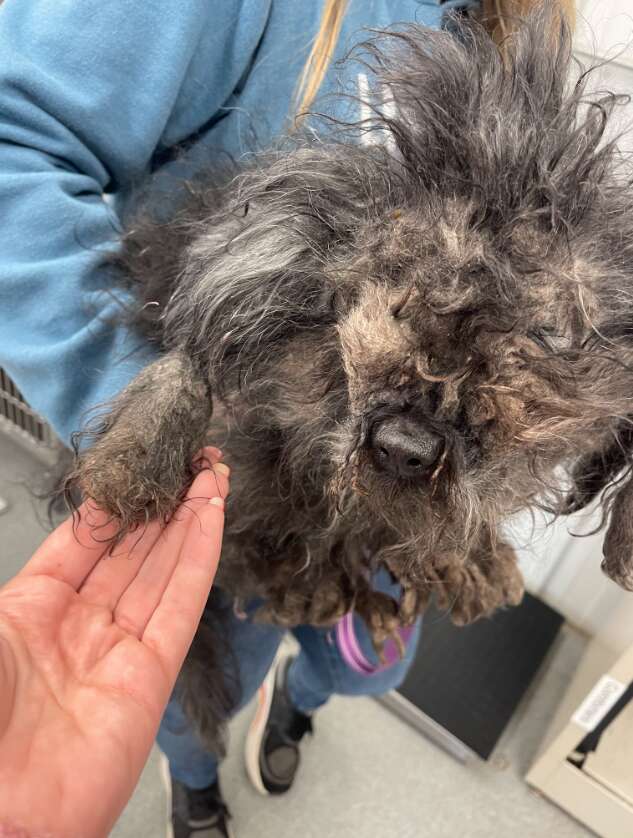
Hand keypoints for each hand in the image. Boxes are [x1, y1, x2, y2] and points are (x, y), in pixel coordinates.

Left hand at [0, 450, 229, 837]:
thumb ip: (43, 574)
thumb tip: (84, 525)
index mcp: (31, 609)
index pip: (87, 540)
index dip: (119, 501)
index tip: (144, 465)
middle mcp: (79, 625)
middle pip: (132, 551)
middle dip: (163, 505)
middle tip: (192, 462)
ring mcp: (117, 650)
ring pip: (162, 570)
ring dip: (190, 521)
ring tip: (212, 477)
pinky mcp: (151, 676)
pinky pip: (179, 605)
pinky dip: (199, 559)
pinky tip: (211, 519)